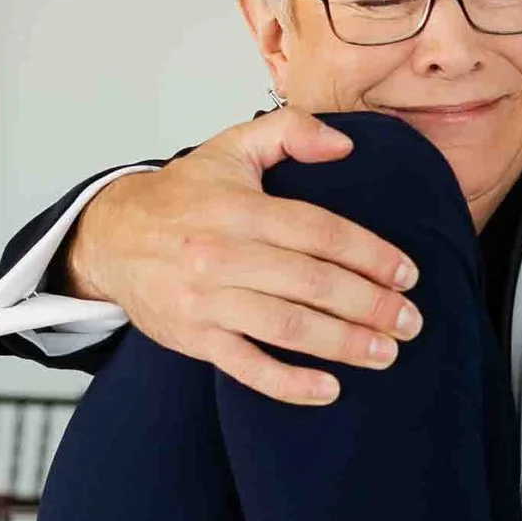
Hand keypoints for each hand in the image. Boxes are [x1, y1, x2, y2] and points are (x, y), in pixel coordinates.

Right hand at [61, 108, 423, 405]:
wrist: (110, 237)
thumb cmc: (182, 195)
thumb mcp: (232, 147)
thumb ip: (290, 131)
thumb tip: (346, 145)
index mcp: (239, 208)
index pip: (321, 232)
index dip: (371, 255)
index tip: (408, 275)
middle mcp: (222, 254)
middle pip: (312, 283)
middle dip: (370, 306)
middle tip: (411, 322)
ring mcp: (206, 300)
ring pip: (287, 326)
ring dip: (343, 344)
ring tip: (387, 353)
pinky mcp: (193, 337)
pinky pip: (247, 367)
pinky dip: (289, 383)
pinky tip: (329, 389)